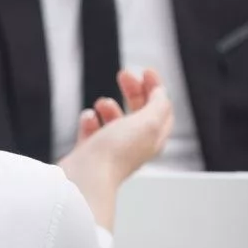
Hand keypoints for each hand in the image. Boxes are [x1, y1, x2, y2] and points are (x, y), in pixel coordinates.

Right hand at [57, 68, 174, 230]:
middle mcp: (134, 144)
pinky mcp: (90, 153)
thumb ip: (158, 105)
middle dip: (133, 90)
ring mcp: (112, 149)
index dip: (156, 87)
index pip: (161, 109)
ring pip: (114, 120)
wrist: (86, 176)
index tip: (146, 71)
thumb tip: (161, 93)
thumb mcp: (148, 122)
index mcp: (153, 138)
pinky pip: (91, 130)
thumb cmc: (115, 153)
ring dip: (109, 106)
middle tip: (123, 74)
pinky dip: (89, 120)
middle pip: (139, 111)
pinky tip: (87, 117)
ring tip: (101, 104)